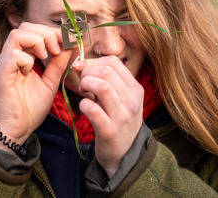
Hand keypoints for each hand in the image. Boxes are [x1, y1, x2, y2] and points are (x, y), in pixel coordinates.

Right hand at [0, 22, 72, 150]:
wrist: (17, 130)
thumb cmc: (30, 108)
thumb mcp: (50, 81)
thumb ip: (58, 64)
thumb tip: (70, 45)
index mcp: (21, 56)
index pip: (34, 30)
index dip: (52, 32)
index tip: (67, 41)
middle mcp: (10, 56)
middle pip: (25, 27)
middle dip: (46, 34)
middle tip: (57, 50)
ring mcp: (3, 65)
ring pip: (17, 35)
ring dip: (37, 42)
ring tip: (46, 57)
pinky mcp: (0, 76)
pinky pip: (13, 56)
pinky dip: (27, 59)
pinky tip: (31, 72)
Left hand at [73, 56, 143, 177]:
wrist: (125, 155)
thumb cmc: (119, 122)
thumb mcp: (123, 99)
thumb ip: (109, 81)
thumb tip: (82, 63)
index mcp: (135, 89)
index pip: (114, 63)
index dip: (93, 62)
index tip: (82, 69)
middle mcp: (132, 101)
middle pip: (106, 71)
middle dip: (87, 72)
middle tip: (82, 82)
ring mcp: (122, 116)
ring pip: (102, 86)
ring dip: (86, 84)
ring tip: (83, 91)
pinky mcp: (109, 131)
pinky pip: (93, 109)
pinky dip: (83, 104)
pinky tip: (84, 107)